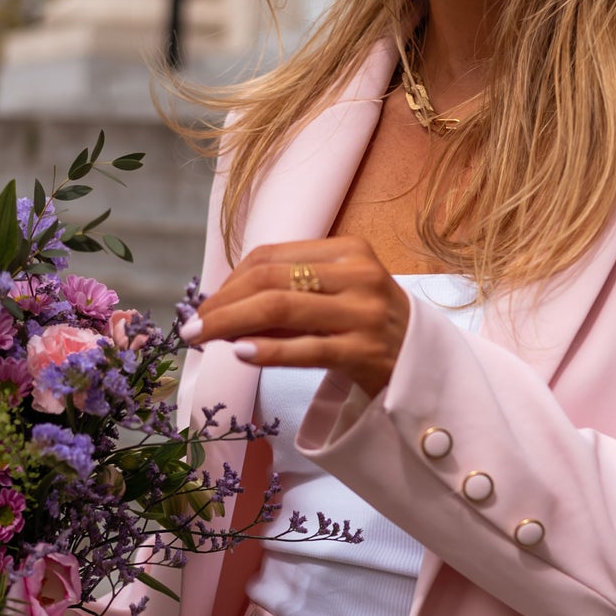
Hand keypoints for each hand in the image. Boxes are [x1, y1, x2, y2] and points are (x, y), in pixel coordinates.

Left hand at [181, 237, 411, 399]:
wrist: (422, 365)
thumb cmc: (366, 327)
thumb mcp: (335, 294)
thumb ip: (288, 292)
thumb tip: (220, 306)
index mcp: (349, 250)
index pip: (271, 257)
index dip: (230, 281)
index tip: (205, 305)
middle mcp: (359, 275)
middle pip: (270, 280)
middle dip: (223, 304)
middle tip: (192, 327)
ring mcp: (364, 314)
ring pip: (281, 310)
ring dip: (232, 324)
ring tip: (204, 340)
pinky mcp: (365, 352)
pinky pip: (306, 349)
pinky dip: (268, 351)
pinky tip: (240, 354)